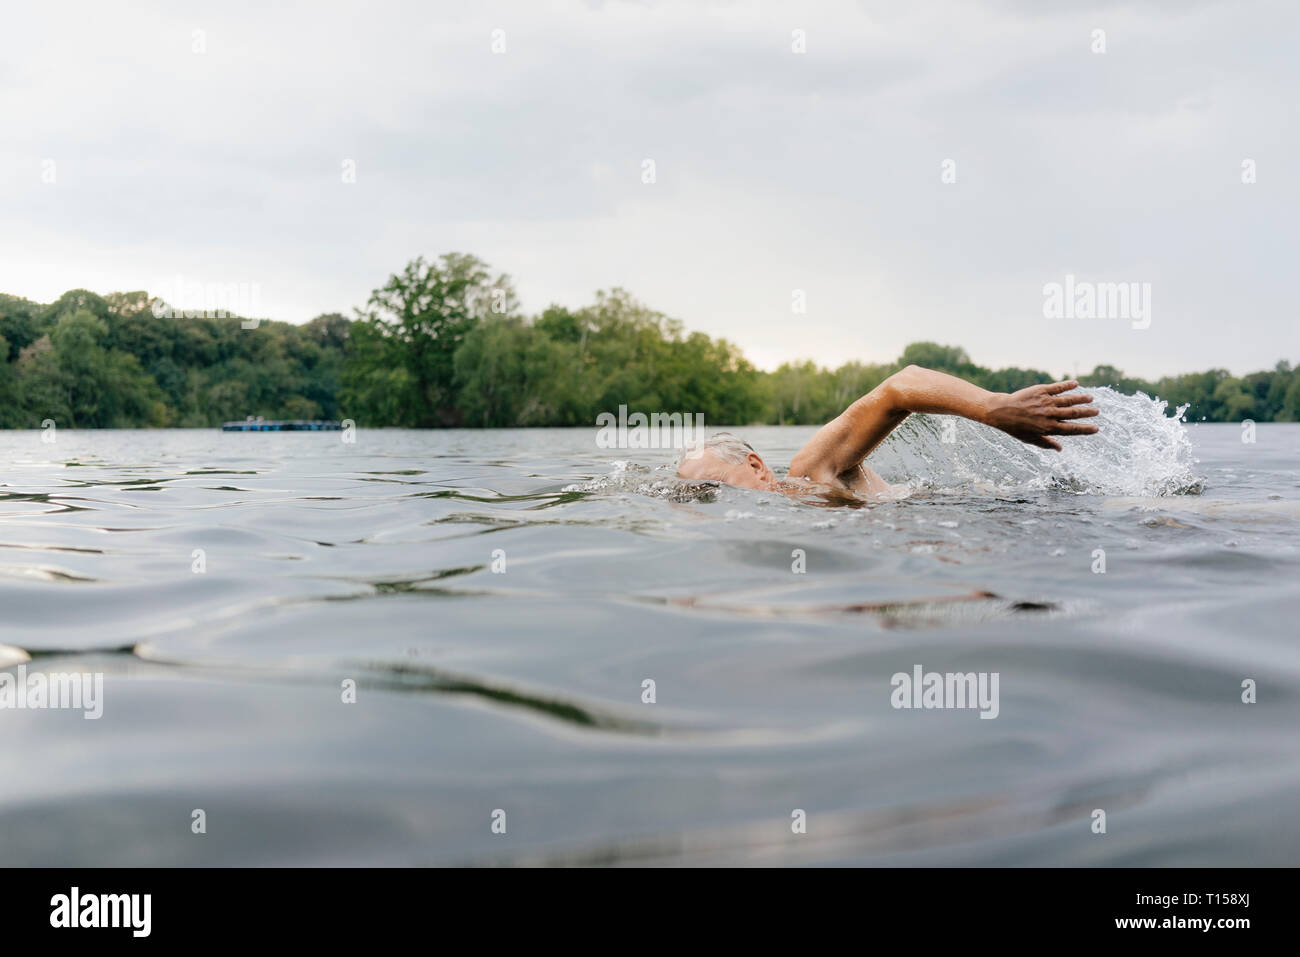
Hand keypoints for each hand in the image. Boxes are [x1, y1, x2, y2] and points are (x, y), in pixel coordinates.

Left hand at [983, 380, 1098, 450]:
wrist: (1002, 411)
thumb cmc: (1016, 428)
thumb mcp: (1030, 439)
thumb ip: (1046, 443)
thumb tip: (1060, 449)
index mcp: (1049, 428)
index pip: (1072, 430)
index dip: (1085, 429)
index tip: (1096, 429)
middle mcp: (1049, 415)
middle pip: (1073, 414)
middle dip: (1087, 413)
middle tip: (1097, 411)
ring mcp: (1046, 402)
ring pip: (1068, 400)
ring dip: (1081, 399)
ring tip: (1090, 398)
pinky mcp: (1040, 391)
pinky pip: (1057, 388)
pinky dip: (1067, 385)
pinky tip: (1076, 384)